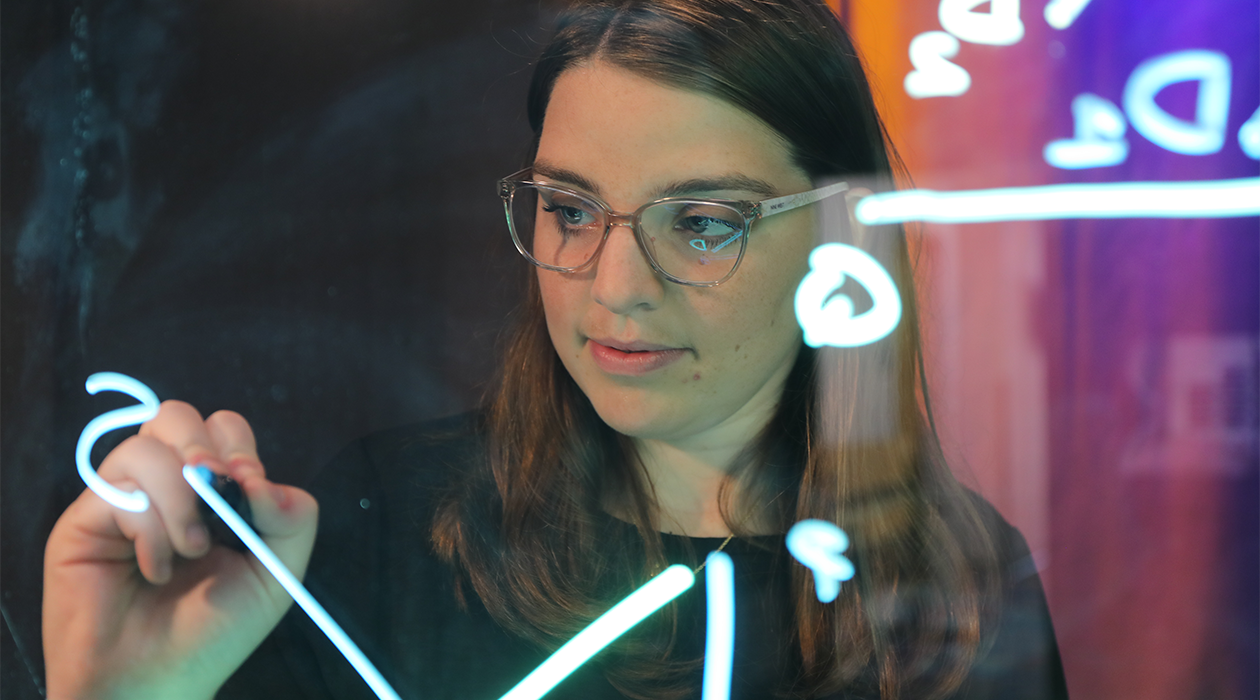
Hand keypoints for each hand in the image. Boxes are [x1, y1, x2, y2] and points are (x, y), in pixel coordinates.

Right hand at [43, 401, 317, 699]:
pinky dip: (148, 529)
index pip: (223, 429)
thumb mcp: (275, 574)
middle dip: (204, 449)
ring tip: (189, 551)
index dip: (238, 446)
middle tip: (217, 494)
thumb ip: (292, 517)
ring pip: (147, 447)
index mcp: (212, 492)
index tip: (250, 486)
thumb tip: (262, 478)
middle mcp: (165, 487)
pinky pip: (118, 488)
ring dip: (179, 500)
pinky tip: (154, 569)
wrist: (156, 681)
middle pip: (177, 415)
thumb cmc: (213, 632)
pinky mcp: (85, 518)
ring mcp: (123, 499)